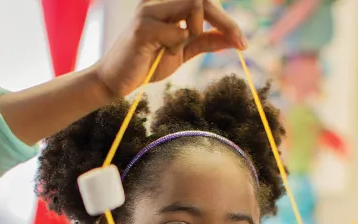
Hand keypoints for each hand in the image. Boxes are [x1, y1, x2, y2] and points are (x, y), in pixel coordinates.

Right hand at [94, 0, 245, 101]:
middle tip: (241, 44)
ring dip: (195, 33)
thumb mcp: (181, 53)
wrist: (114, 82)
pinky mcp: (143, 26)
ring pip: (194, 6)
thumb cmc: (146, 65)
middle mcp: (158, 0)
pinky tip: (161, 55)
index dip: (226, 19)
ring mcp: (150, 10)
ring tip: (175, 50)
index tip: (242, 42)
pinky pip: (178, 32)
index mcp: (168, 4)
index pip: (204, 1)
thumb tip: (232, 39)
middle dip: (225, 22)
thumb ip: (204, 41)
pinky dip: (177, 47)